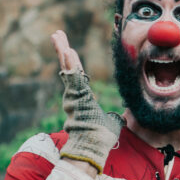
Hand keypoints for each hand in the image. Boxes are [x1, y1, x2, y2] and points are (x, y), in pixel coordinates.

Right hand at [51, 31, 122, 174]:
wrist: (95, 146)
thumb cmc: (101, 138)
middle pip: (69, 67)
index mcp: (83, 98)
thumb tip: (122, 120)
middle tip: (56, 34)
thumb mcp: (112, 123)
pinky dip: (70, 63)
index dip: (73, 62)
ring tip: (57, 35)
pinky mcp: (77, 95)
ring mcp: (74, 94)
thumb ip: (115, 119)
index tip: (69, 49)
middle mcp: (75, 94)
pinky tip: (68, 50)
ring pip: (68, 68)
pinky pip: (73, 76)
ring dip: (63, 51)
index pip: (77, 75)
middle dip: (62, 49)